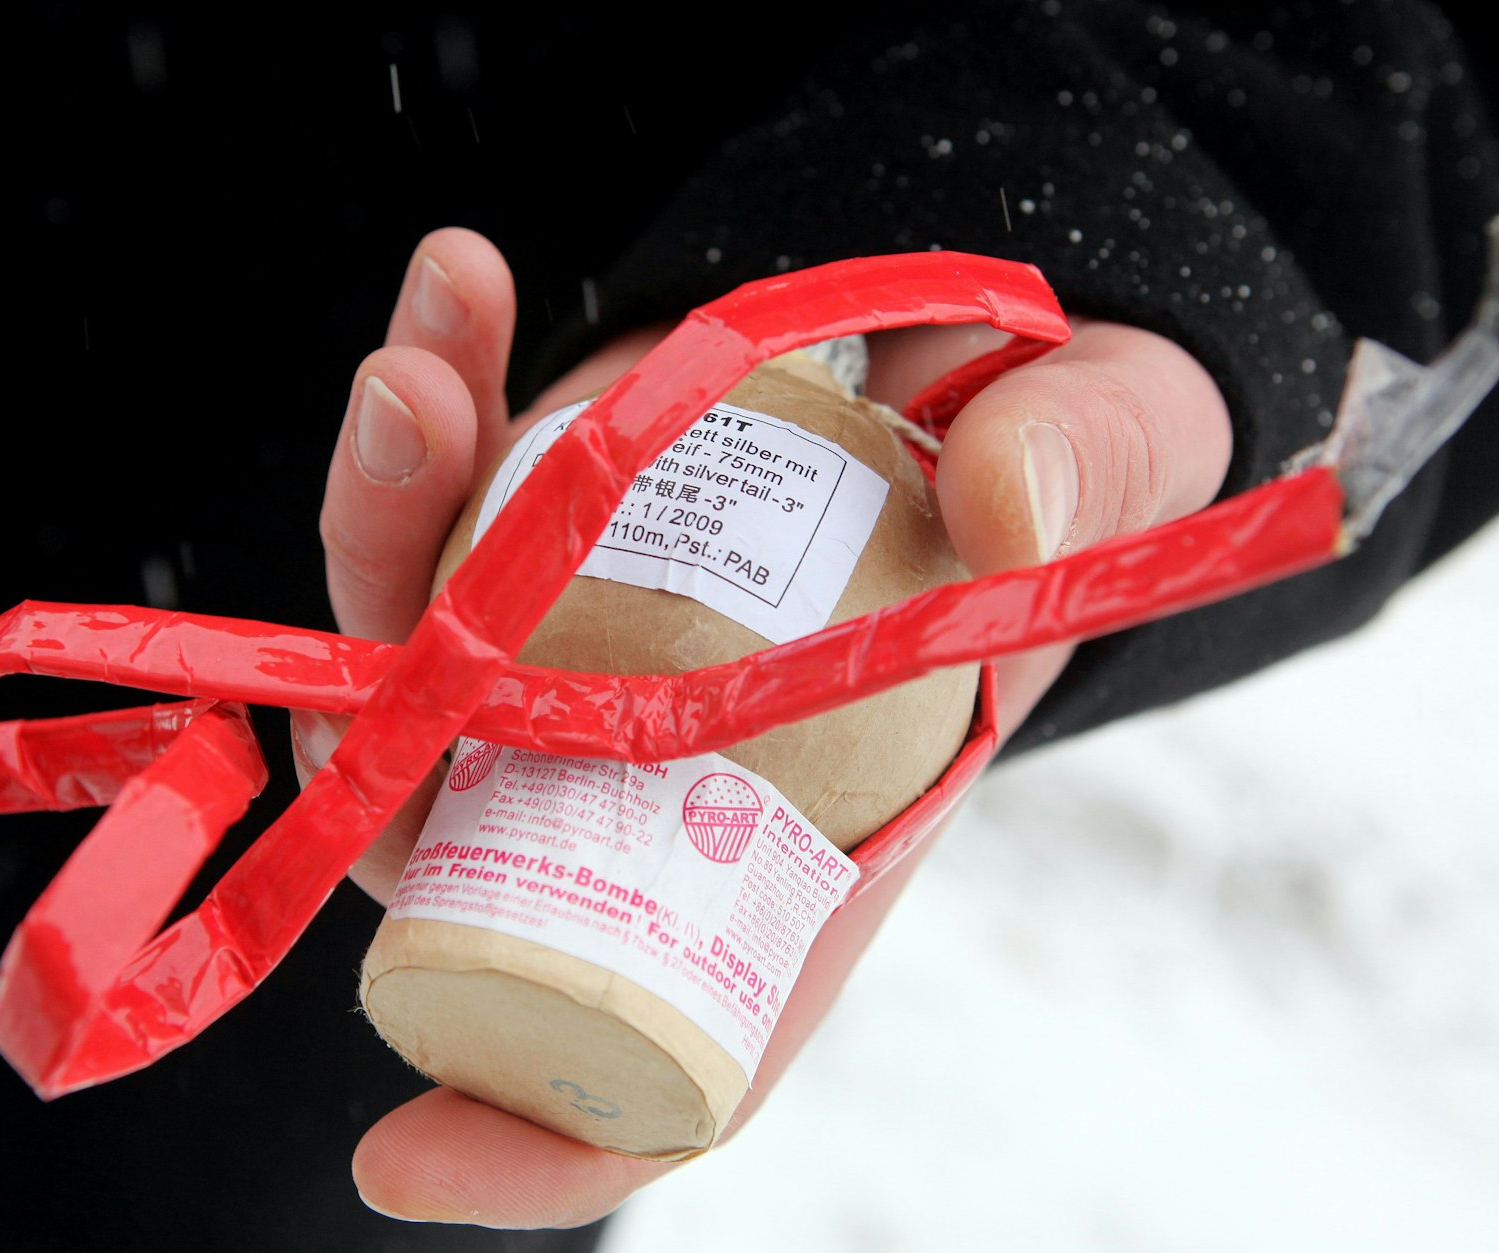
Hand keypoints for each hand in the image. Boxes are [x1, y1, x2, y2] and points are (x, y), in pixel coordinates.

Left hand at [292, 229, 1231, 1226]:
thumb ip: (1085, 479)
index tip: (403, 1159)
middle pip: (468, 830)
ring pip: (419, 657)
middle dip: (382, 733)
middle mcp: (663, 771)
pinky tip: (461, 285)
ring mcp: (587, 648)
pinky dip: (443, 400)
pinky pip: (451, 500)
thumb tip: (1000, 510)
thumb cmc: (1076, 463)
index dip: (542, 1135)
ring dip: (388, 521)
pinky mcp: (553, 530)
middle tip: (392, 581)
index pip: (671, 1033)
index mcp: (804, 841)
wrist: (1002, 347)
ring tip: (419, 376)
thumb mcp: (1115, 462)